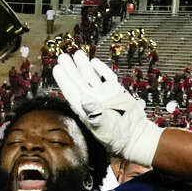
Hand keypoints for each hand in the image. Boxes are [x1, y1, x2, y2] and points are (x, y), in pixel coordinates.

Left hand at [52, 50, 162, 165]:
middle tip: (62, 56)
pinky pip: (107, 78)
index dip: (63, 80)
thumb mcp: (103, 126)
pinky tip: (94, 61)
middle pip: (78, 81)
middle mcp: (92, 100)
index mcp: (85, 109)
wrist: (135, 136)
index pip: (71, 91)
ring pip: (91, 77)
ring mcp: (104, 95)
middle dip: (70, 69)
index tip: (56, 68)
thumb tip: (84, 99)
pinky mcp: (116, 92)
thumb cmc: (116, 136)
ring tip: (77, 54)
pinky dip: (101, 70)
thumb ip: (94, 113)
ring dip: (84, 66)